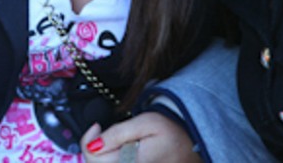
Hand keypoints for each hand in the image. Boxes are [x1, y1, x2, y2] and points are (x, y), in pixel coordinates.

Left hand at [80, 113, 200, 162]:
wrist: (194, 146)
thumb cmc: (173, 132)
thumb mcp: (147, 123)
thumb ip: (118, 134)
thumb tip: (93, 144)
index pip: (93, 158)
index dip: (88, 140)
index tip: (97, 126)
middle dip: (94, 148)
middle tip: (105, 131)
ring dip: (103, 156)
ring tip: (117, 142)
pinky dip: (112, 159)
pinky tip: (121, 151)